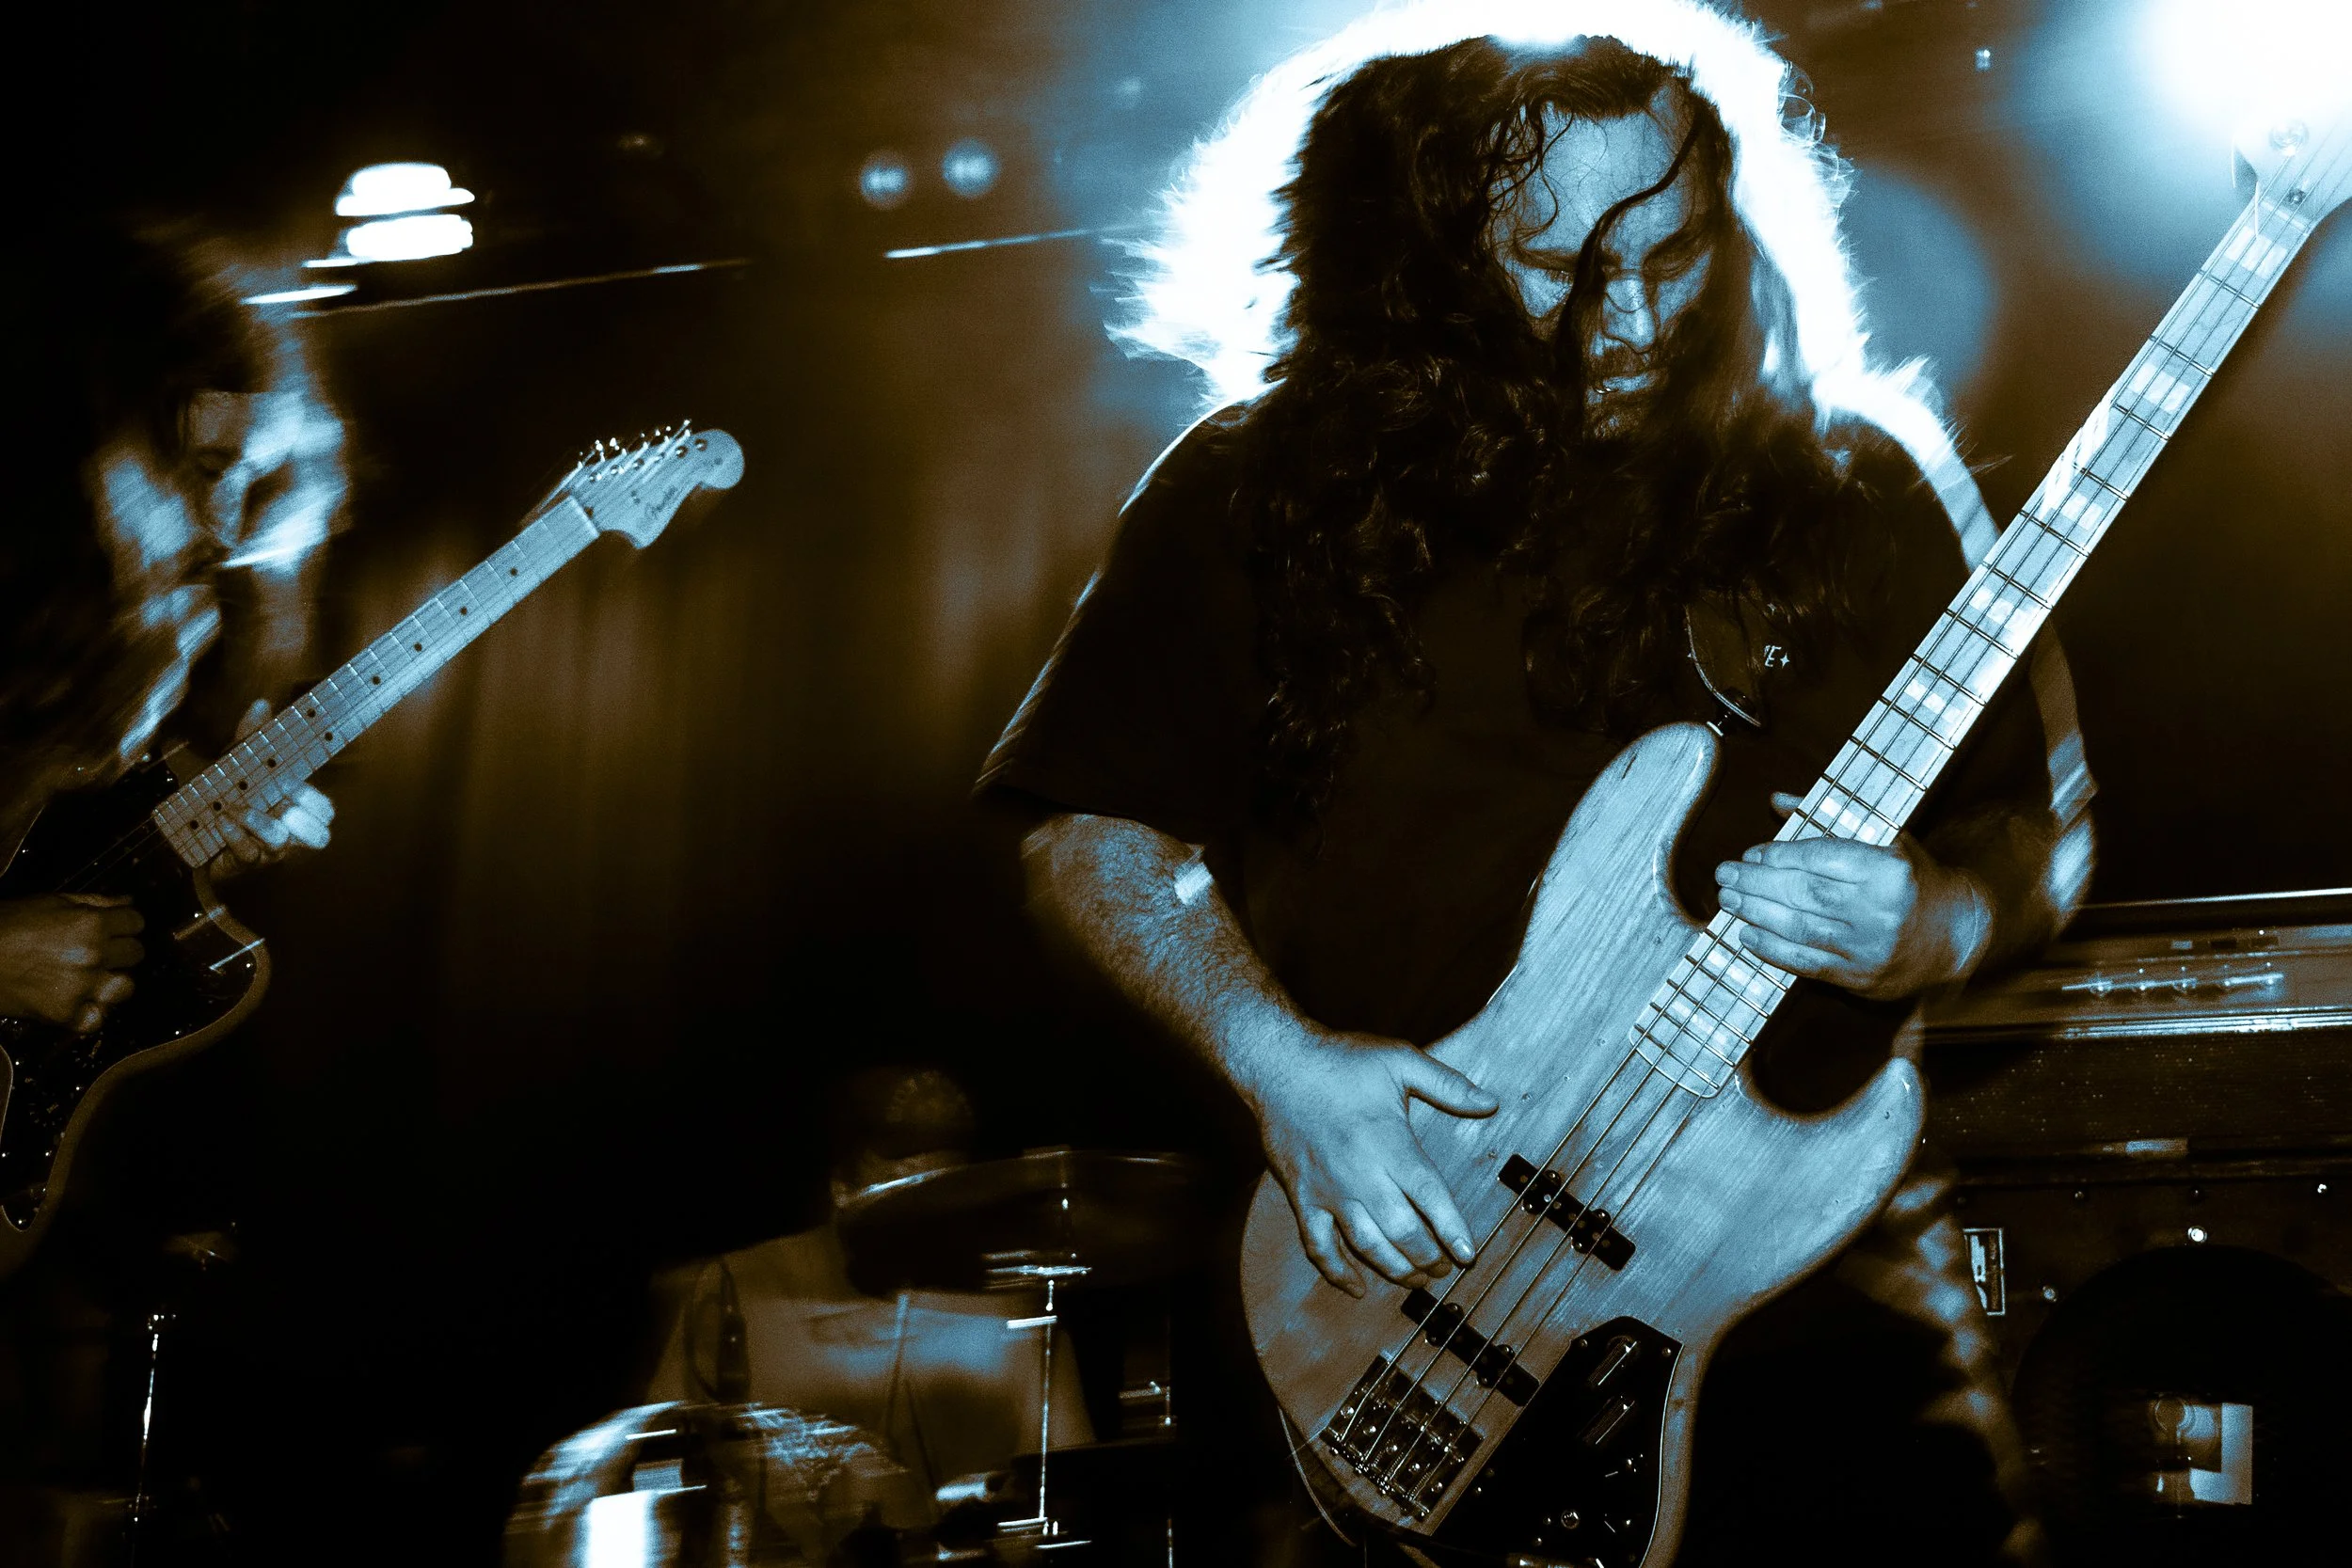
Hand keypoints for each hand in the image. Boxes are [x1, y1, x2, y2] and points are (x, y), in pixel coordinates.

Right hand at [0, 894, 145, 1031]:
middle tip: (97, 952)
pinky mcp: (64, 1013)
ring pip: (125, 987)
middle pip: (135, 954)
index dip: (125, 924)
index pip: (136, 923)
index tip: (114, 928)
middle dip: (120, 951)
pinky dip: (89, 1012)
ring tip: (87, 977)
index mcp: (90, 923)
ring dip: (110, 982)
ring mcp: (80, 987)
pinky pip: (98, 1018)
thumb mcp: (51, 902)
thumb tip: (128, 900)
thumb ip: (95, 902)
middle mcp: (92, 955)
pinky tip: (75, 1000)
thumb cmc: (7, 924)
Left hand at [207, 700, 333, 880]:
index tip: (290, 783)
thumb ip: (252, 736)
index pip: (324, 810)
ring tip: (239, 809)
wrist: (198, 834)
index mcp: (295, 808)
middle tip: (282, 805)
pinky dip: (235, 836)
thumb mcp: (240, 763)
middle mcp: (288, 832)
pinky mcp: (244, 861)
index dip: (314, 800)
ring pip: (280, 843)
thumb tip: (261, 705)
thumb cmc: (231, 797)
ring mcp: (268, 850)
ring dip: (262, 824)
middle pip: (319, 835)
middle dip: (303, 819)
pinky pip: (247, 853)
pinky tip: (222, 822)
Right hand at [1245, 1025, 1499, 1297]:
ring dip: (1396, 1269)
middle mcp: (1362, 1175)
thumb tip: (1490, 1102)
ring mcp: (1330, 1191)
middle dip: (1429, 1257)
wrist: (1278, 1066)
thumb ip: (1448, 1085)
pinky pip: (1318, 1246)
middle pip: (1403, 1231)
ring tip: (1417, 1279)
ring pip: (1367, 1245)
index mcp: (1390, 1144)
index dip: (1453, 1229)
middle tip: (1445, 1267)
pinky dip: (1337, 1272)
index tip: (1468, 1254)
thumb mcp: (1399, 1060)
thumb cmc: (1342, 1062)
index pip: (1431, 1197)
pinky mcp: (1304, 1198)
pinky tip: (1356, 1286)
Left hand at [1713, 792, 1990, 1000]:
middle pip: (1805, 895)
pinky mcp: (1862, 979)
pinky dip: (1773, 951)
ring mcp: (1870, 949)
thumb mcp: (1884, 841)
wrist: (1957, 935)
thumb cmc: (1912, 881)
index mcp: (1888, 871)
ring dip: (1757, 915)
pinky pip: (1809, 964)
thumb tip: (1778, 801)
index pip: (1822, 860)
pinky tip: (1747, 936)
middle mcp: (1881, 911)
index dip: (1781, 857)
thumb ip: (1829, 821)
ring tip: (1729, 900)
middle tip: (1726, 875)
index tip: (1752, 854)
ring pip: (1801, 930)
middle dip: (1758, 884)